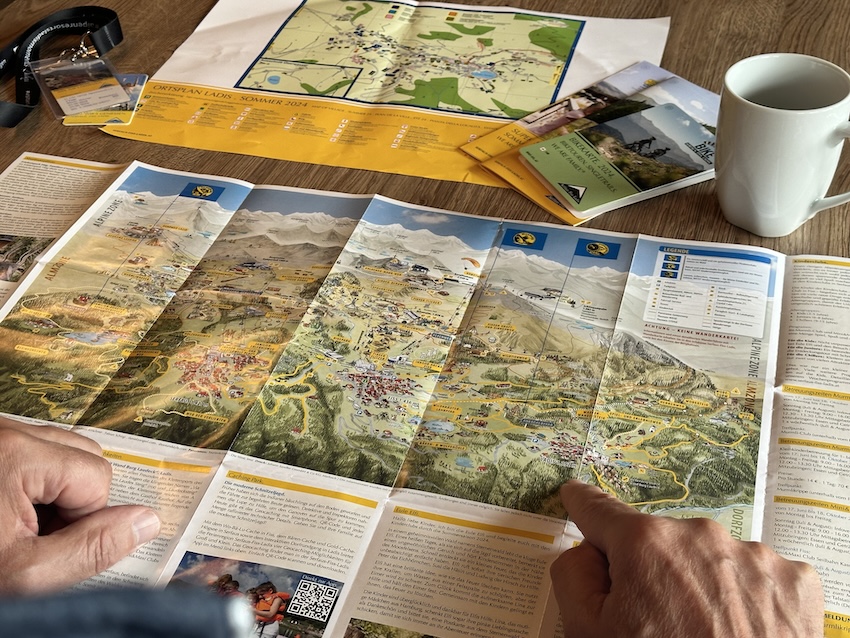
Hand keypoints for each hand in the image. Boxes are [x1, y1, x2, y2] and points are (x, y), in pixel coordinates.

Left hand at [0, 418, 160, 593]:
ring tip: (12, 526)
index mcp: (16, 454)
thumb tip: (146, 522)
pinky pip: (33, 451)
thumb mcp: (23, 575)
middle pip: (84, 455)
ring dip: (52, 491)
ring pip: (61, 452)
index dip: (80, 522)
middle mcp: (4, 430)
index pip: (96, 478)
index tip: (41, 549)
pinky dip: (28, 483)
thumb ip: (91, 548)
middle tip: (28, 538)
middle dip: (70, 501)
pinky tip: (3, 513)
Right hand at [551, 480, 823, 637]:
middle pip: (659, 544)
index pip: (600, 510)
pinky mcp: (795, 581)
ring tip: (706, 634)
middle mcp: (700, 536)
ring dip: (702, 585)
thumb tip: (589, 552)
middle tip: (657, 621)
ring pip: (710, 560)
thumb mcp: (589, 634)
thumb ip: (573, 577)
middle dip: (653, 571)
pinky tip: (741, 633)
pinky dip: (746, 600)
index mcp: (646, 544)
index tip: (577, 497)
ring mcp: (753, 556)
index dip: (583, 505)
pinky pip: (755, 577)